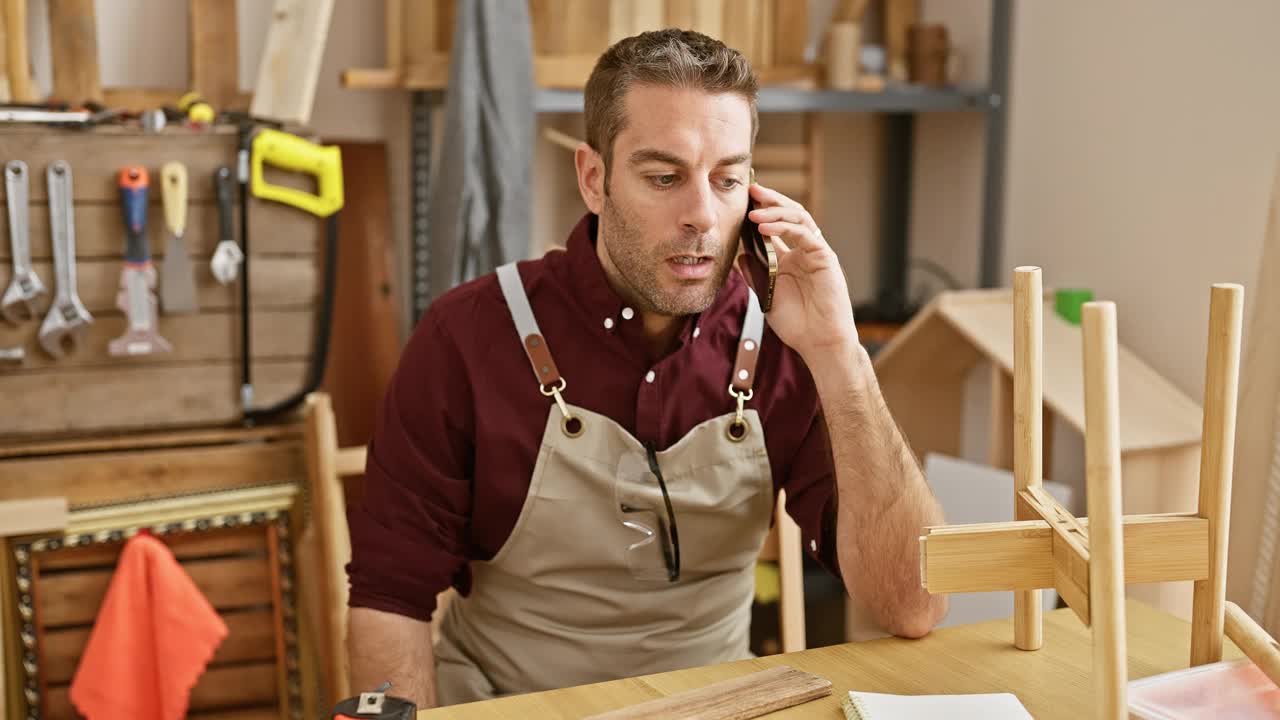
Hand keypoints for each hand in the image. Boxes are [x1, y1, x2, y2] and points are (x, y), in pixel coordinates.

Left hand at [746, 183, 858, 362]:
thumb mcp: (765, 296)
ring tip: (753, 210)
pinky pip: (805, 234)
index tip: (739, 202)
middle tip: (750, 189)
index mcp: (789, 258)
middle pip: (788, 215)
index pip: (774, 227)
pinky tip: (764, 228)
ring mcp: (816, 252)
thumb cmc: (796, 324)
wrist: (819, 343)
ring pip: (798, 218)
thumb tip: (739, 254)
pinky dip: (784, 228)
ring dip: (775, 211)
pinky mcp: (825, 257)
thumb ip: (755, 274)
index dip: (759, 212)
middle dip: (769, 200)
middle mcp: (803, 251)